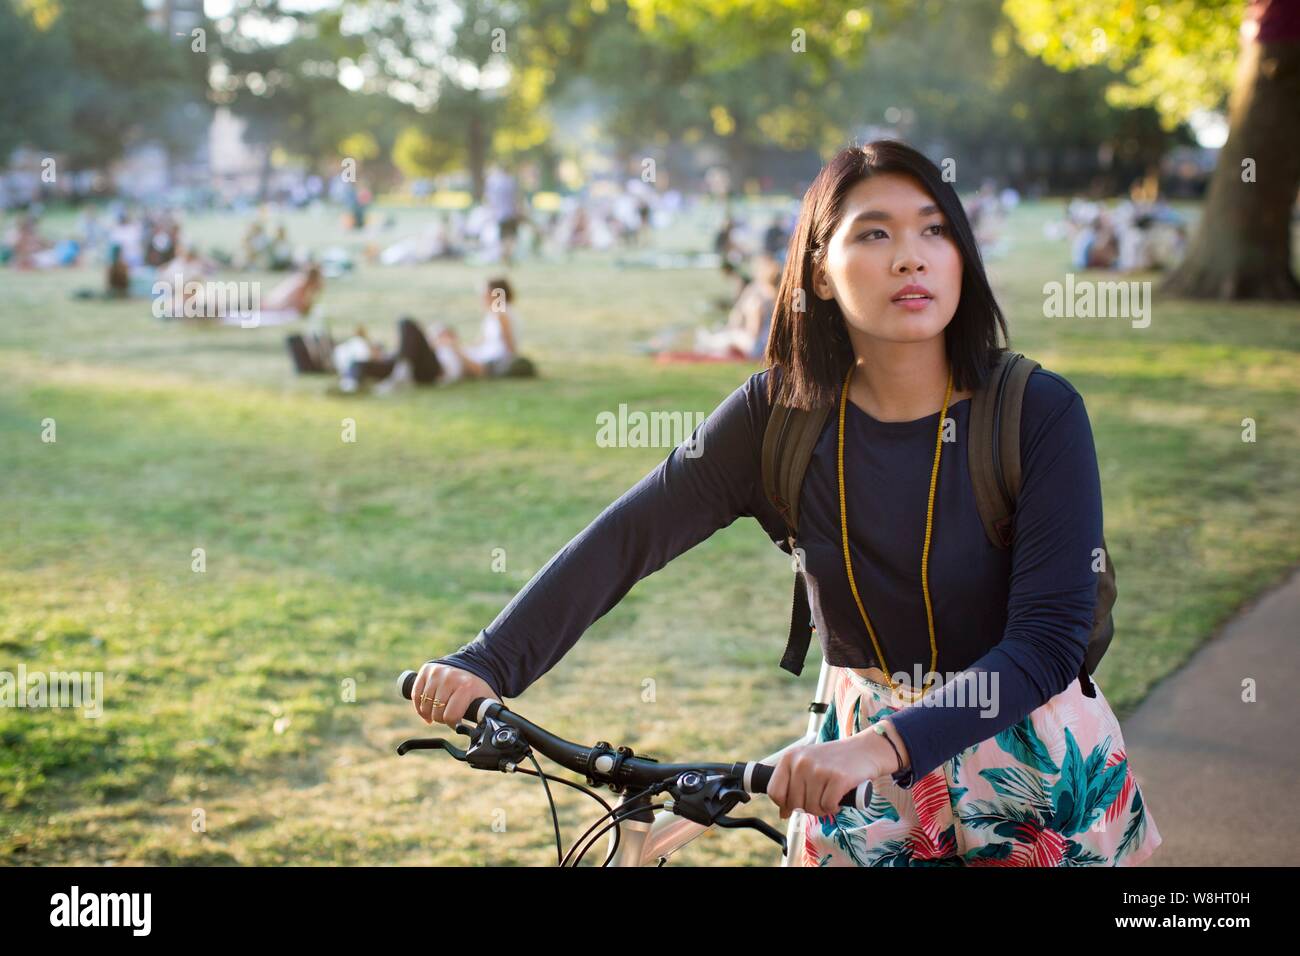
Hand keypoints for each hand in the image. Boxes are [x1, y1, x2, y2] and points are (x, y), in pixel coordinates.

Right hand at [410, 662, 500, 727]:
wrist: (473, 665)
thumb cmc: (479, 688)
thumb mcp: (488, 701)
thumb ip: (490, 717)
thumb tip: (494, 735)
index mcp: (466, 687)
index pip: (451, 716)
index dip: (453, 724)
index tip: (458, 723)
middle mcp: (450, 678)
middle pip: (436, 713)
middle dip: (441, 719)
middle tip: (448, 716)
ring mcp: (437, 673)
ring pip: (424, 705)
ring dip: (429, 713)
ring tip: (438, 712)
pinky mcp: (427, 670)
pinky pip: (416, 694)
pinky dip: (419, 705)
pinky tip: (426, 710)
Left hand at [765, 734, 892, 820]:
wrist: (865, 749)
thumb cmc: (834, 760)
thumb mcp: (807, 764)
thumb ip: (793, 785)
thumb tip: (782, 813)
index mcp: (790, 757)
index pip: (774, 791)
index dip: (785, 803)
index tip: (796, 803)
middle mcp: (802, 761)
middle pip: (794, 803)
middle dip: (808, 807)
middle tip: (820, 797)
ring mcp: (819, 769)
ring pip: (812, 807)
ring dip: (822, 808)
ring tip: (830, 795)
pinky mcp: (838, 778)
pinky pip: (827, 807)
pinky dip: (834, 807)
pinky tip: (838, 798)